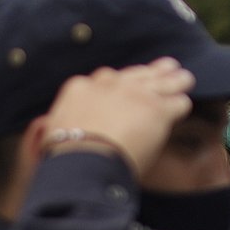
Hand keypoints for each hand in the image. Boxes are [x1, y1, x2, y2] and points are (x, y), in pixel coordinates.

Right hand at [43, 58, 193, 175]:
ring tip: (185, 78)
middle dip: (152, 72)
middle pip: (137, 74)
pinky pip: (177, 102)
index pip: (106, 77)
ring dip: (175, 80)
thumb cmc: (65, 157)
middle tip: (166, 67)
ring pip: (163, 81)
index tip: (127, 86)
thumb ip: (54, 125)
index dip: (120, 83)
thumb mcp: (52, 133)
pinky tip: (185, 106)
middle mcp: (110, 84)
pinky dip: (181, 105)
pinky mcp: (157, 108)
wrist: (83, 162)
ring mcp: (136, 94)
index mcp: (81, 87)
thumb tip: (44, 128)